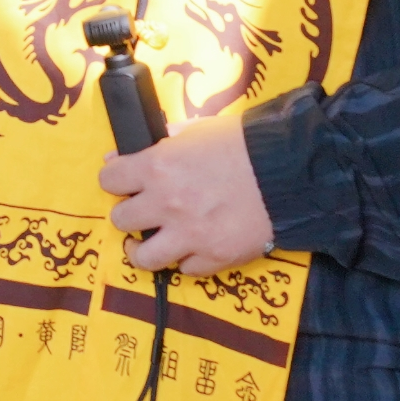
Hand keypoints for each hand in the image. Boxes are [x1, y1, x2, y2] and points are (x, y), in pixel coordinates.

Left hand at [100, 124, 277, 274]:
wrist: (290, 171)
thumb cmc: (244, 143)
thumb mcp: (198, 131)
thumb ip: (160, 144)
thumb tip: (123, 156)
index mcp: (157, 167)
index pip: (109, 180)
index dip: (116, 180)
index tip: (125, 182)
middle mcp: (166, 204)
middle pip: (120, 219)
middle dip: (130, 213)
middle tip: (144, 211)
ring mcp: (188, 236)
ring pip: (143, 257)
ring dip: (144, 249)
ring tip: (152, 243)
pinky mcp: (213, 258)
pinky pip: (185, 269)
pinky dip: (188, 260)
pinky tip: (194, 247)